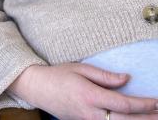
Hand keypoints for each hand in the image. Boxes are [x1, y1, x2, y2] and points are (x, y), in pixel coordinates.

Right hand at [8, 63, 157, 118]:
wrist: (37, 88)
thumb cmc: (58, 75)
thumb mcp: (80, 68)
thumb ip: (105, 76)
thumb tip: (126, 79)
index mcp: (90, 96)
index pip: (123, 105)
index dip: (143, 105)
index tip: (157, 100)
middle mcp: (90, 113)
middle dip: (146, 119)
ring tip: (152, 118)